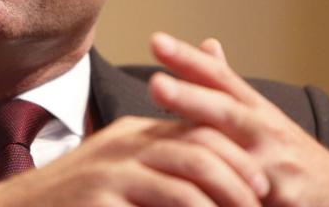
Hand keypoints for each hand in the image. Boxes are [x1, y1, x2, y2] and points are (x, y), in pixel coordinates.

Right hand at [0, 115, 267, 206]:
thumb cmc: (65, 205)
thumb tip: (194, 190)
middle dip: (239, 171)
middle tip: (263, 200)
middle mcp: (123, 143)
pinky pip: (167, 199)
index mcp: (129, 135)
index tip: (260, 184)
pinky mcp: (100, 193)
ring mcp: (111, 167)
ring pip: (190, 168)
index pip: (193, 129)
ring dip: (227, 195)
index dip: (233, 153)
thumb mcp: (110, 179)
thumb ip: (148, 172)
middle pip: (200, 143)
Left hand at [147, 32, 328, 206]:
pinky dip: (226, 193)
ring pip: (236, 154)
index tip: (156, 41)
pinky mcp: (284, 197)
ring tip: (174, 147)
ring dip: (206, 150)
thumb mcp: (264, 116)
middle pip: (225, 109)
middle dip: (190, 97)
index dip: (188, 59)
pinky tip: (193, 196)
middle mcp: (265, 131)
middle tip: (156, 85)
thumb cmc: (292, 157)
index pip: (219, 77)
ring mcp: (275, 165)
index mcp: (255, 110)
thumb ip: (229, 88)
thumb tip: (206, 45)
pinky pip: (248, 194)